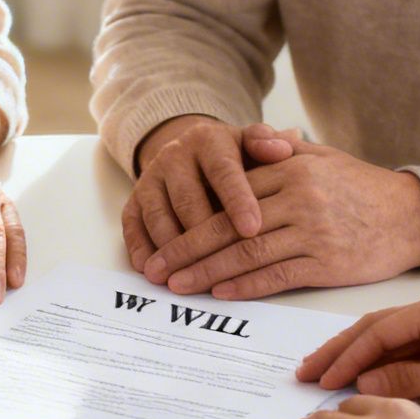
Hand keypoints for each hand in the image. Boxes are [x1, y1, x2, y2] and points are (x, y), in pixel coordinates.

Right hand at [123, 115, 262, 272]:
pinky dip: (142, 250)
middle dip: (204, 237)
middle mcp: (174, 155)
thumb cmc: (235, 158)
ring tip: (188, 278)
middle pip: (187, 200)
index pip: (224, 171)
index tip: (253, 229)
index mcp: (209, 140)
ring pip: (159, 216)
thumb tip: (286, 145)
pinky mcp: (134, 199)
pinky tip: (154, 273)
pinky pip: (133, 226)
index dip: (238, 201)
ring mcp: (150, 178)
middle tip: (221, 268)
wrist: (191, 153)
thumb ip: (270, 145)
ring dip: (172, 250)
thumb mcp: (253, 146)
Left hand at [145, 136, 419, 299]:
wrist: (412, 215)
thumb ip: (282, 150)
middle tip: (156, 267)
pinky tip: (220, 292)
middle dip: (187, 249)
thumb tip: (251, 137)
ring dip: (207, 272)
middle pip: (229, 226)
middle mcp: (298, 199)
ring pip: (247, 254)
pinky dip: (246, 285)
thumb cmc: (361, 186)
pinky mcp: (327, 262)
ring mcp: (313, 232)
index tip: (163, 234)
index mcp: (290, 170)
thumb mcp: (322, 157)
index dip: (191, 217)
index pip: (228, 195)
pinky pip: (277, 275)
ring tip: (177, 285)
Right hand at [296, 289, 419, 405]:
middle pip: (377, 328)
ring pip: (393, 336)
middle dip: (340, 351)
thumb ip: (412, 380)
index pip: (377, 333)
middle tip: (307, 372)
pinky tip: (373, 376)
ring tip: (329, 374)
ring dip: (361, 356)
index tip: (321, 381)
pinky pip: (413, 345)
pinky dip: (388, 360)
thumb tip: (368, 385)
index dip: (346, 358)